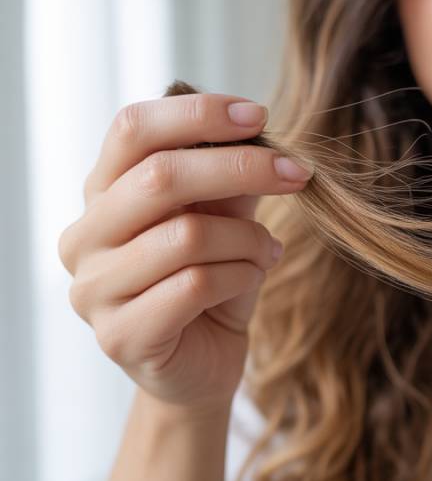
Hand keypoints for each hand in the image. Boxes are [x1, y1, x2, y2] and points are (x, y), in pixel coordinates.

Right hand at [58, 91, 311, 414]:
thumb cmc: (212, 283)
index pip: (133, 129)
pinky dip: (240, 275)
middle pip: (160, 176)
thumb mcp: (226, 221)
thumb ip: (229, 181)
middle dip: (242, 168)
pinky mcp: (121, 335)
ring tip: (268, 250)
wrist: (203, 366)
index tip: (257, 116)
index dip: (197, 114)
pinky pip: (194, 285)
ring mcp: (94, 289)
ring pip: (186, 235)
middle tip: (298, 172)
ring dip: (249, 238)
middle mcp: (84, 237)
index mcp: (102, 194)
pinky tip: (252, 278)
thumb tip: (255, 134)